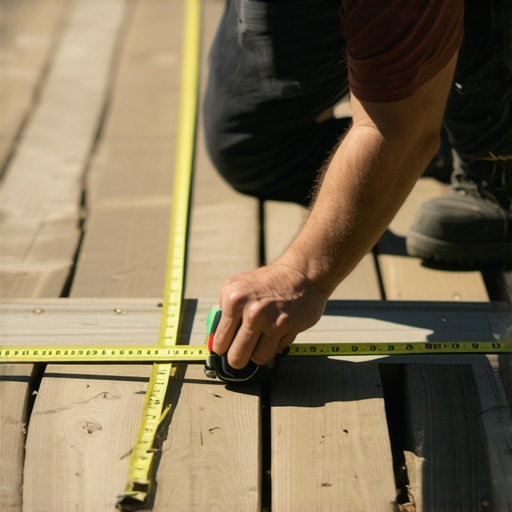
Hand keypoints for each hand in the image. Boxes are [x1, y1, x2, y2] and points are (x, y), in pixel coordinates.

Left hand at [213, 261, 327, 368]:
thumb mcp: (238, 289)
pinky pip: (275, 352)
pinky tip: (277, 331)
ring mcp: (269, 320)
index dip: (222, 349)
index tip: (225, 351)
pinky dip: (275, 346)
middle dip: (238, 358)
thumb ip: (226, 314)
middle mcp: (250, 310)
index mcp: (233, 299)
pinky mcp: (286, 328)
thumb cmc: (269, 283)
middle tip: (241, 353)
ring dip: (259, 353)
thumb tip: (216, 342)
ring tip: (262, 338)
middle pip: (235, 357)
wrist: (300, 274)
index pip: (219, 340)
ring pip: (257, 359)